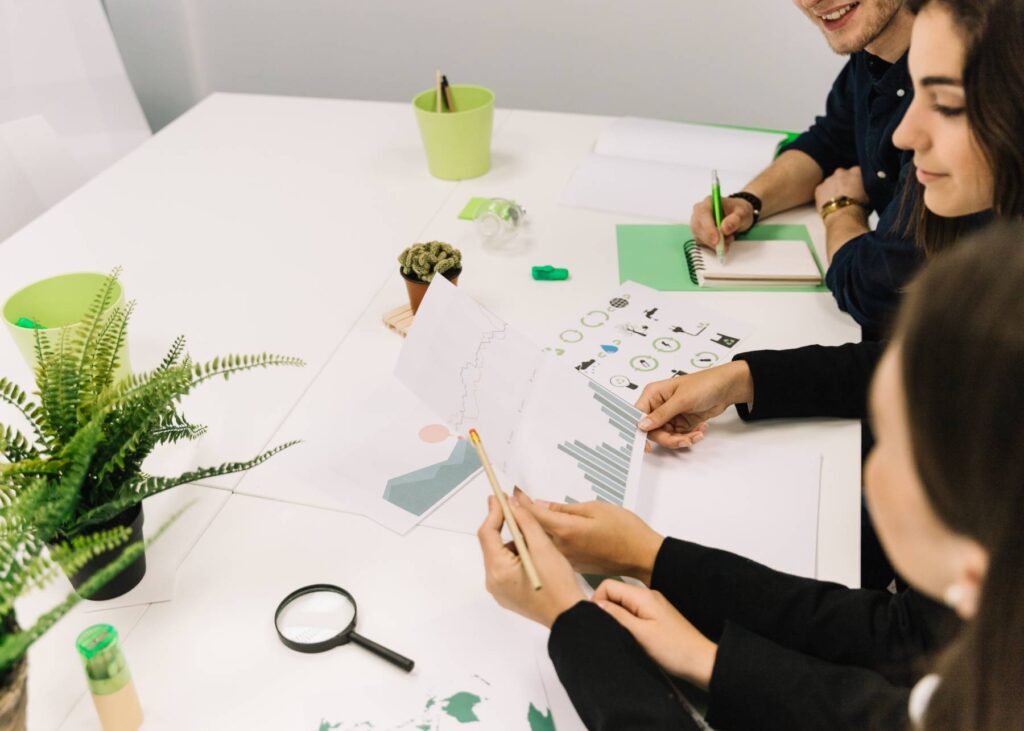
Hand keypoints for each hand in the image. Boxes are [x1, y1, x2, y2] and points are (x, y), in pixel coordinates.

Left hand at [478, 494, 584, 627]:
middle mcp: (493, 582)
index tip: (500, 497)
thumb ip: (526, 522)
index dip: (494, 512)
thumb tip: (513, 504)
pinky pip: (507, 569)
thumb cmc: (559, 585)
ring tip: (535, 538)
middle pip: (492, 545)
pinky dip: (517, 556)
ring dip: (514, 542)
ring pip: (501, 556)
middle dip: (505, 526)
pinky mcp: (508, 596)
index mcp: (498, 570)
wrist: (570, 617)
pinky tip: (534, 554)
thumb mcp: (543, 547)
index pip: (487, 533)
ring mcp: (500, 591)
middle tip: (518, 511)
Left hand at [513, 488, 663, 584]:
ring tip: (523, 512)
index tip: (510, 492)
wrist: (642, 558)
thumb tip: (541, 506)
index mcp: (566, 531)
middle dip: (517, 517)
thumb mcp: (595, 509)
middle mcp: (561, 549)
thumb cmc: (624, 530)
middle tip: (510, 499)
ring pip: (536, 545)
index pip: (531, 516)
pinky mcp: (570, 568)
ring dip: (527, 530)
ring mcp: (566, 561)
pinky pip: (547, 553)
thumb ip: (564, 509)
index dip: (518, 503)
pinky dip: (539, 542)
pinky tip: (542, 531)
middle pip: (528, 533)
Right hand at [593, 580, 717, 689]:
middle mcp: (648, 596)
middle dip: (606, 610)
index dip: (596, 601)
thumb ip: (616, 616)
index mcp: (642, 595)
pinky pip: (633, 613)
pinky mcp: (656, 617)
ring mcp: (653, 606)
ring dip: (616, 618)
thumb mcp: (640, 634)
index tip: (596, 621)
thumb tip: (595, 605)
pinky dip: (627, 623)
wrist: (701, 662)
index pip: (607, 586)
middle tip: (607, 631)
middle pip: (615, 594)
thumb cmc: (674, 650)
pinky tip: (631, 638)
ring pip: (623, 605)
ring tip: (620, 636)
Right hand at [635, 361, 753, 448]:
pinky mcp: (681, 422)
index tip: (646, 446)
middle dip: (669, 438)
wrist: (727, 388)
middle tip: (683, 440)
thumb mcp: (681, 400)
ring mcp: (670, 415)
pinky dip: (690, 436)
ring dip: (682, 438)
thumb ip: (661, 414)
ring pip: (667, 436)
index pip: (638, 415)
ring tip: (697, 433)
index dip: (639, 431)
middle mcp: (659, 405)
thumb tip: (642, 425)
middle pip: (653, 430)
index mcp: (653, 394)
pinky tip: (701, 429)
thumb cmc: (704, 384)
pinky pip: (679, 436)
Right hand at [690, 195, 754, 252]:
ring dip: (713, 244)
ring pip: (699, 237)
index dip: (708, 228)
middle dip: (710, 239)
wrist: (738, 215)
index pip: (703, 214)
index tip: (717, 240)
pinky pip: (702, 243)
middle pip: (698, 227)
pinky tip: (723, 241)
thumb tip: (724, 228)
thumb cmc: (739, 211)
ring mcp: (697, 223)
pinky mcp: (699, 233)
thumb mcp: (743, 213)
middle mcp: (699, 212)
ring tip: (729, 239)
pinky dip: (713, 246)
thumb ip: (735, 220)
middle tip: (724, 246)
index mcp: (708, 202)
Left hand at [813, 166, 867, 209]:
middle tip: (846, 194)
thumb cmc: (859, 207)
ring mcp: (828, 179)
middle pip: (842, 175)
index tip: (856, 187)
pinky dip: (823, 195)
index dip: (856, 181)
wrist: (843, 215)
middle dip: (843, 182)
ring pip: (830, 182)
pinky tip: (829, 204)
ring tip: (837, 201)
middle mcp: (841, 172)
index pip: (856, 172)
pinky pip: (821, 190)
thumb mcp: (869, 194)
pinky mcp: (819, 188)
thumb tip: (863, 189)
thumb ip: (864, 187)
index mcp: (856, 171)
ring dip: (833, 189)